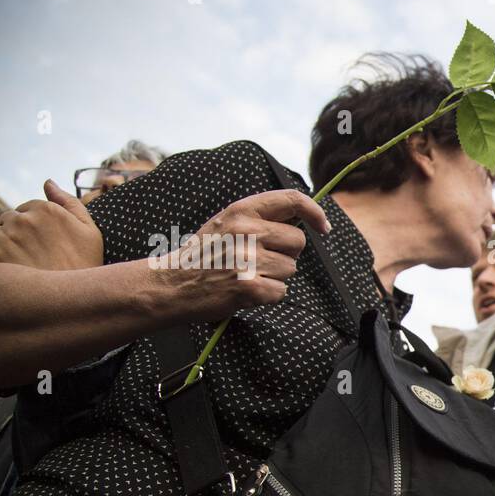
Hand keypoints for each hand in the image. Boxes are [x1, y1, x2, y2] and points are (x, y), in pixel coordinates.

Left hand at [0, 179, 102, 269]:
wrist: (71, 301)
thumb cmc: (84, 268)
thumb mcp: (90, 233)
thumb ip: (69, 203)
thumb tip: (47, 183)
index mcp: (49, 209)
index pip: (29, 209)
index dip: (36, 227)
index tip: (45, 245)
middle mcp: (26, 218)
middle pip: (10, 218)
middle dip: (18, 233)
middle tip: (34, 257)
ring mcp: (8, 234)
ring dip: (5, 242)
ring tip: (24, 263)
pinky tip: (14, 266)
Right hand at [157, 189, 331, 321]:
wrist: (171, 285)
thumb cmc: (203, 256)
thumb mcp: (226, 224)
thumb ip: (259, 219)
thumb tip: (301, 223)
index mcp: (241, 210)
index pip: (291, 199)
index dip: (314, 212)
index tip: (323, 227)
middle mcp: (246, 230)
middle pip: (298, 242)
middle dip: (286, 255)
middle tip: (258, 261)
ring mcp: (247, 259)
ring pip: (290, 270)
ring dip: (274, 277)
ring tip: (246, 275)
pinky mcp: (249, 286)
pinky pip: (281, 292)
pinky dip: (267, 296)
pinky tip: (245, 291)